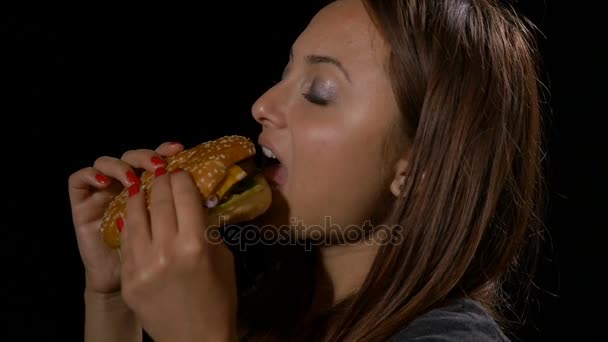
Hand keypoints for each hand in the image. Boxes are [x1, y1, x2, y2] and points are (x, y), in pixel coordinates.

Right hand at [68, 142, 182, 293]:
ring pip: (107, 162)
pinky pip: (78, 180)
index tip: (181, 152)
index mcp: (154, 190)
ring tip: (135, 179)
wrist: (122, 291)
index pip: (159, 161)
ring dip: (123, 165)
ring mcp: (103, 193)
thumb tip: (207, 194)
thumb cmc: (158, 267)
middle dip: (150, 158)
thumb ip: (189, 217)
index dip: (167, 153)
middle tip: (161, 164)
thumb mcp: (177, 241)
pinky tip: (106, 184)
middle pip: (135, 157)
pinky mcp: (82, 205)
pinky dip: (91, 175)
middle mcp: (128, 186)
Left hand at [119, 166, 237, 341]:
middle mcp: (166, 250)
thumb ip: (206, 229)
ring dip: (138, 198)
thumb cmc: (218, 299)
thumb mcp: (222, 258)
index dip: (182, 178)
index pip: (184, 194)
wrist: (196, 339)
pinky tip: (134, 216)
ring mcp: (142, 265)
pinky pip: (127, 242)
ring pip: (135, 216)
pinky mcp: (129, 279)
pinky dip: (131, 225)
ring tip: (140, 187)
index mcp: (195, 243)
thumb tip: (194, 205)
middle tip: (162, 172)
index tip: (181, 171)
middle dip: (161, 181)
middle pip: (159, 200)